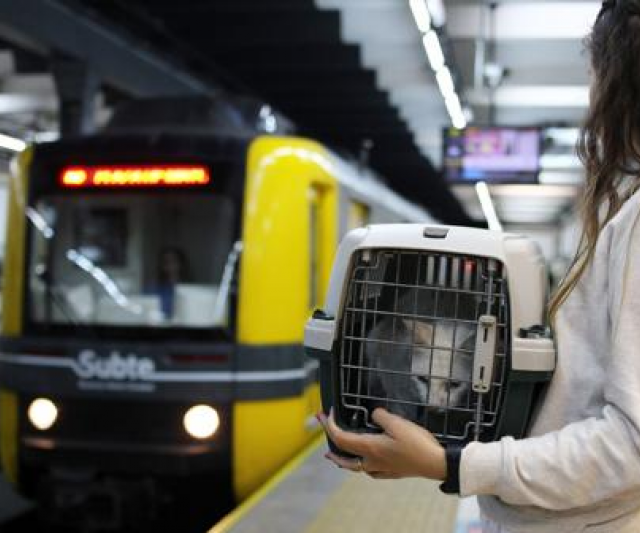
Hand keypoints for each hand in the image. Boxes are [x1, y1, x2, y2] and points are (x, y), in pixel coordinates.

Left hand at [317, 408, 446, 480]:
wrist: (436, 463)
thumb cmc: (416, 443)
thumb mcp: (397, 423)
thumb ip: (380, 416)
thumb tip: (373, 415)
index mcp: (369, 447)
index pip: (340, 437)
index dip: (330, 425)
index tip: (327, 412)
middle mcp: (371, 460)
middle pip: (342, 454)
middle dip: (329, 439)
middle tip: (322, 426)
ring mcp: (380, 468)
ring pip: (353, 465)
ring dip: (340, 458)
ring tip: (333, 454)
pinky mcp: (391, 471)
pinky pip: (368, 470)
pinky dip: (359, 465)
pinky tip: (363, 463)